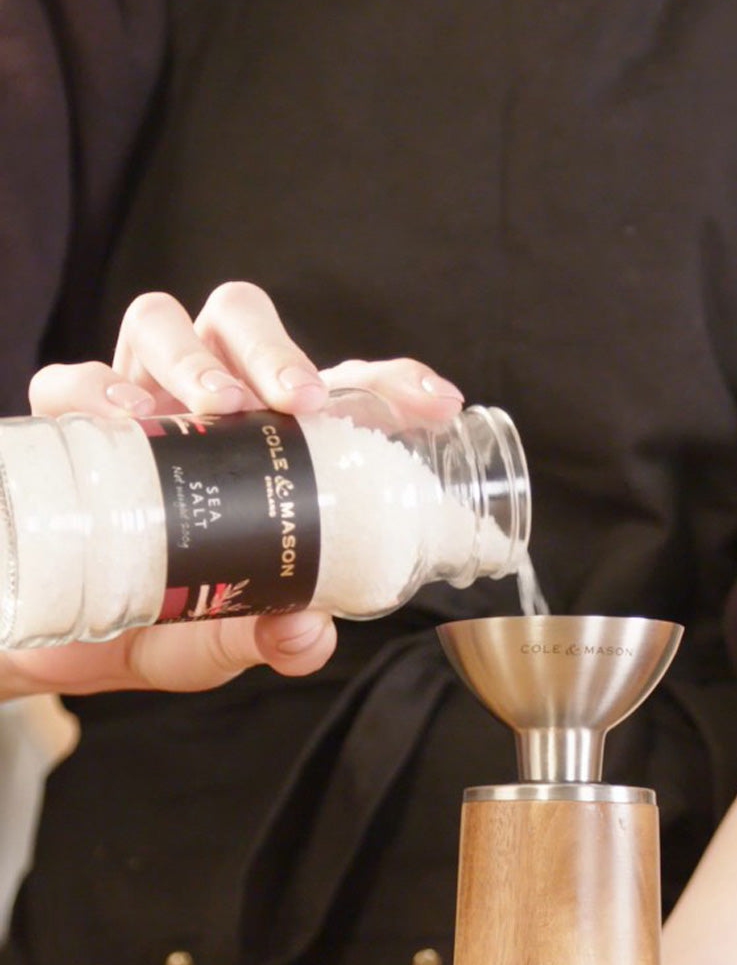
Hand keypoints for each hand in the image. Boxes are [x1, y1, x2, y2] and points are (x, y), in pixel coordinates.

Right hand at [2, 282, 462, 698]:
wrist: (80, 642)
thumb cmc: (180, 615)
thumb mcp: (242, 634)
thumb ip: (283, 637)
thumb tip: (307, 631)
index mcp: (279, 437)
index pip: (345, 384)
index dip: (395, 383)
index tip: (438, 405)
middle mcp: (214, 404)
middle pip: (244, 323)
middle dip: (277, 349)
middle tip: (301, 399)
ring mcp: (142, 404)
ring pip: (163, 325)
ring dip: (198, 357)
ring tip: (223, 408)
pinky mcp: (74, 426)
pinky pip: (70, 380)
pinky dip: (97, 386)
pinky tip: (131, 417)